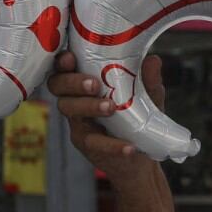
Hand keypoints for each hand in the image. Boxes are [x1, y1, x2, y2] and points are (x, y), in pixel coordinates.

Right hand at [47, 51, 165, 179]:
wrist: (142, 153)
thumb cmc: (138, 115)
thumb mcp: (148, 96)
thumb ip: (148, 80)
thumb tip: (153, 61)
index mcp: (85, 80)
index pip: (65, 66)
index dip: (62, 61)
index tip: (70, 58)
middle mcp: (76, 98)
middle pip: (58, 85)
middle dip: (73, 82)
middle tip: (94, 84)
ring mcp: (78, 121)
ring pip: (70, 110)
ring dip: (89, 106)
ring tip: (110, 108)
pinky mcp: (86, 144)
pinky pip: (92, 142)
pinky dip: (111, 144)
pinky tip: (128, 147)